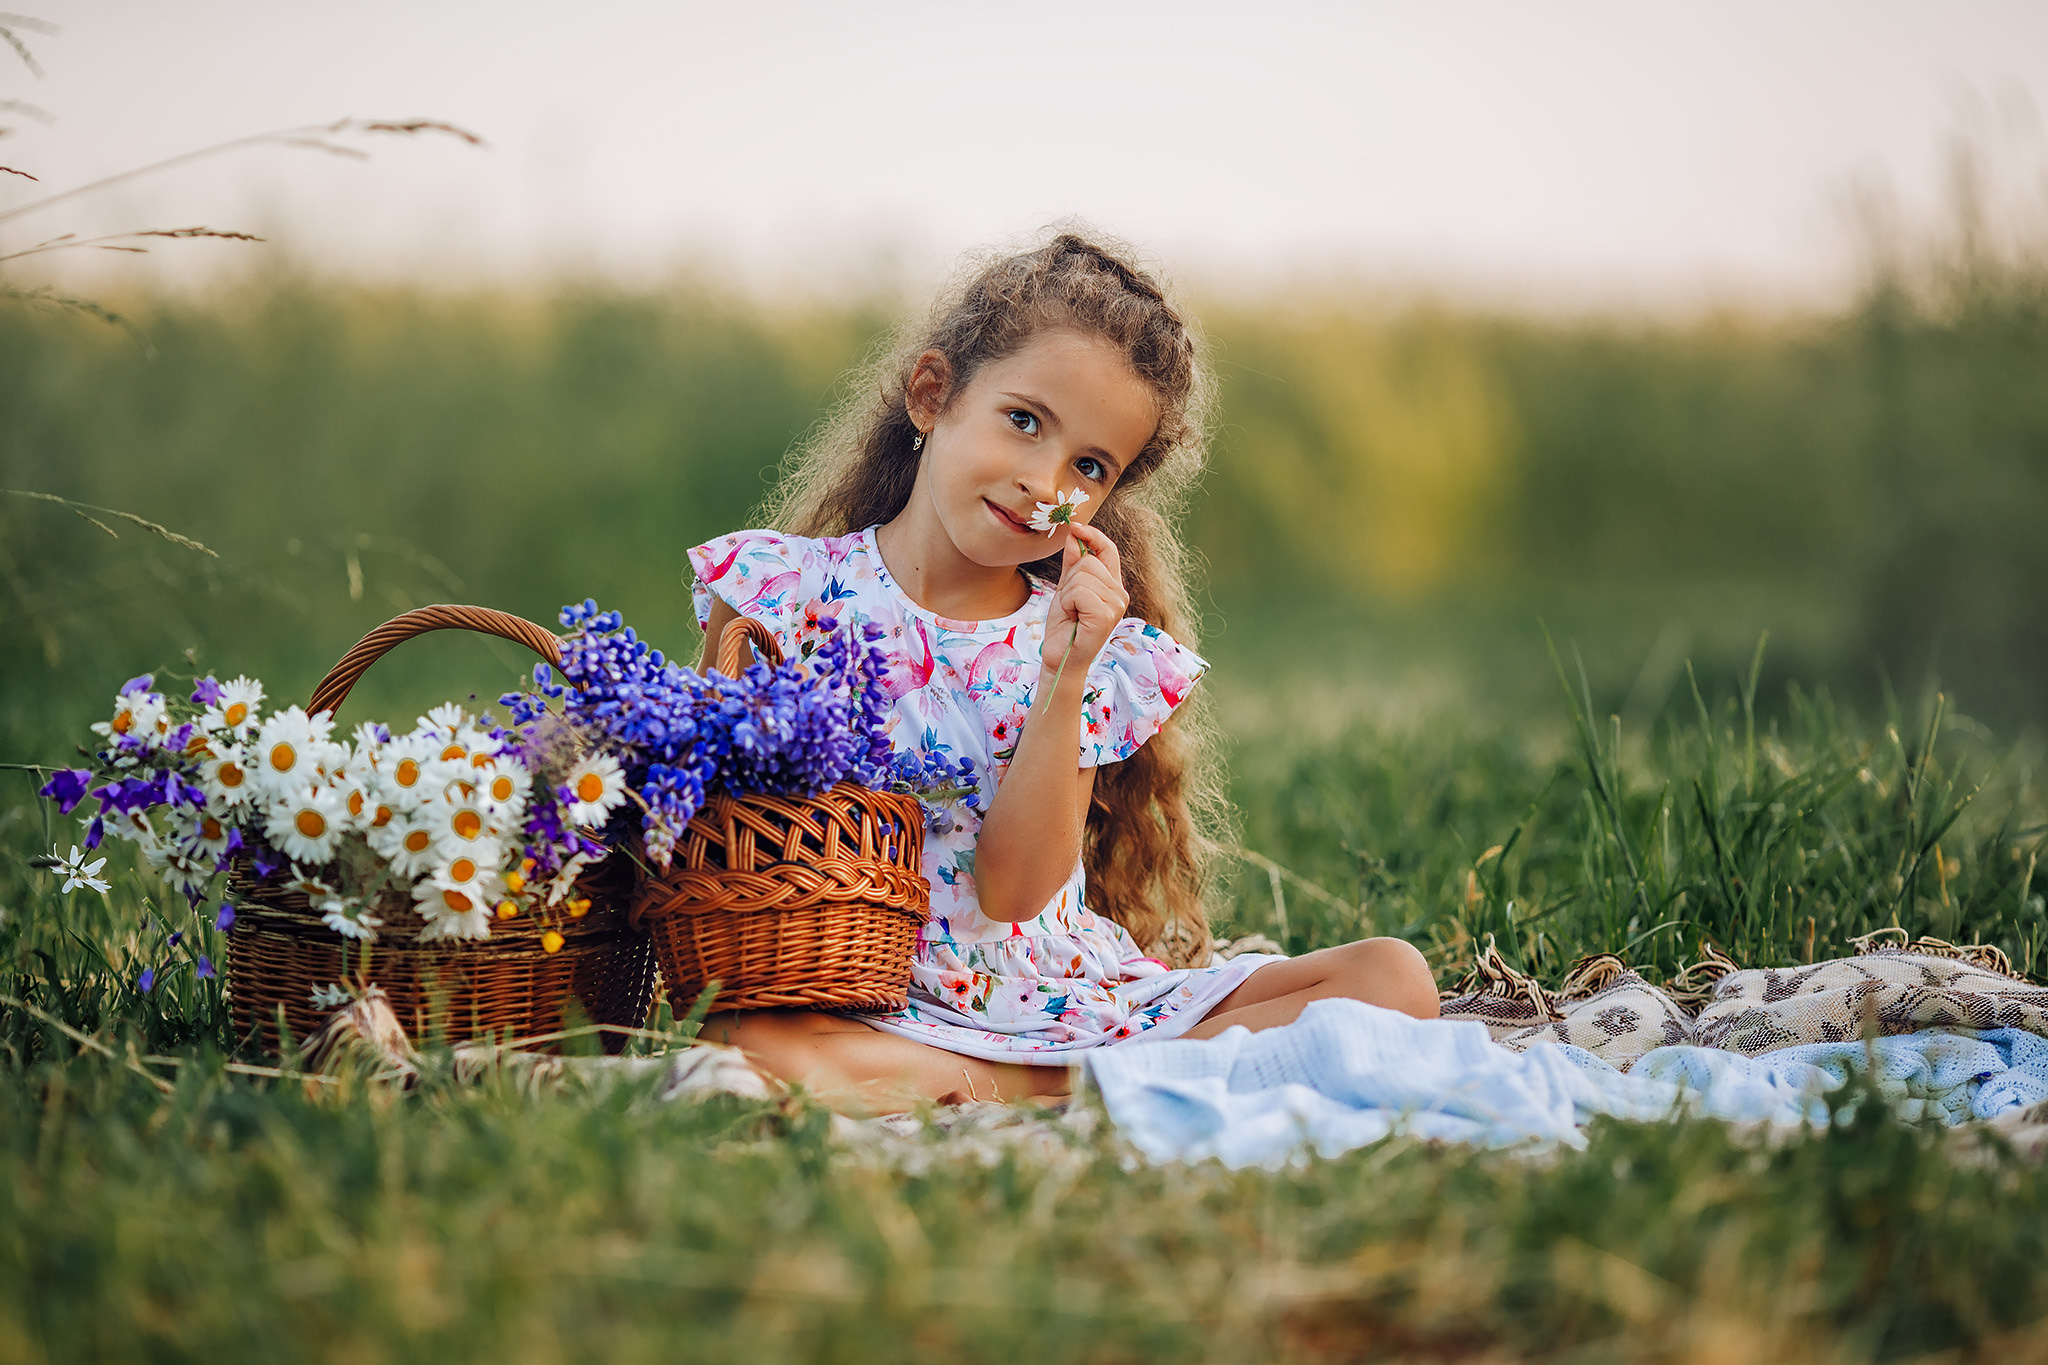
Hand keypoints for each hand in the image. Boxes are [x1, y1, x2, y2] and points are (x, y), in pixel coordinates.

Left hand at [1042, 521, 1127, 678]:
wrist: (1060, 658)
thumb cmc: (1065, 627)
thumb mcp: (1066, 589)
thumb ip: (1072, 565)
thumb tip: (1074, 536)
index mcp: (1113, 586)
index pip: (1109, 550)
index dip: (1093, 535)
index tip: (1075, 526)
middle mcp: (1119, 594)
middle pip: (1089, 561)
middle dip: (1070, 580)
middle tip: (1069, 604)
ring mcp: (1116, 605)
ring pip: (1083, 575)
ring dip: (1067, 594)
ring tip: (1071, 612)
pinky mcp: (1106, 615)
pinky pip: (1080, 591)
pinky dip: (1068, 602)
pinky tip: (1073, 618)